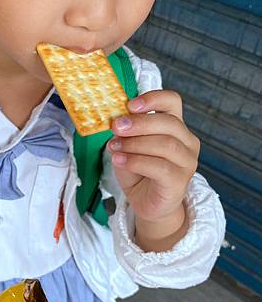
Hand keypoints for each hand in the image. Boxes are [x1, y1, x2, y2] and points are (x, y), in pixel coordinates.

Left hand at [107, 90, 199, 222]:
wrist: (146, 203)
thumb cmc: (138, 172)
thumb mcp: (128, 146)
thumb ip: (126, 132)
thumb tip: (116, 120)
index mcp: (175, 126)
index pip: (172, 101)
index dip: (153, 98)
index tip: (130, 104)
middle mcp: (186, 141)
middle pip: (169, 123)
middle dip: (139, 123)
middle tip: (116, 127)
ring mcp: (186, 162)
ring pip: (166, 144)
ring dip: (135, 144)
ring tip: (114, 147)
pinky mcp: (180, 181)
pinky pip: (161, 167)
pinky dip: (137, 161)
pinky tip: (120, 160)